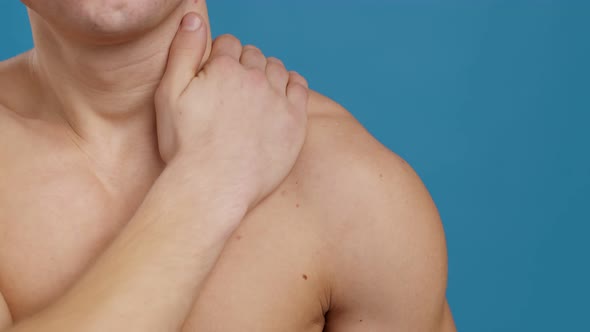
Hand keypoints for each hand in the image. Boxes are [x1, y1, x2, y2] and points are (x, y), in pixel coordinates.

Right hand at [155, 13, 308, 208]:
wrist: (214, 186)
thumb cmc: (185, 145)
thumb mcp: (169, 93)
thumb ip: (184, 50)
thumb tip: (194, 17)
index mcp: (224, 67)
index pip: (228, 43)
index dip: (219, 58)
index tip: (214, 76)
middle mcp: (255, 77)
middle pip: (253, 55)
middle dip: (242, 65)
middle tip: (232, 91)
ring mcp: (278, 99)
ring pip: (276, 68)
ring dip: (266, 73)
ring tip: (253, 94)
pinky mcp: (295, 121)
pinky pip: (299, 87)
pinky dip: (291, 84)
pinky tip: (279, 95)